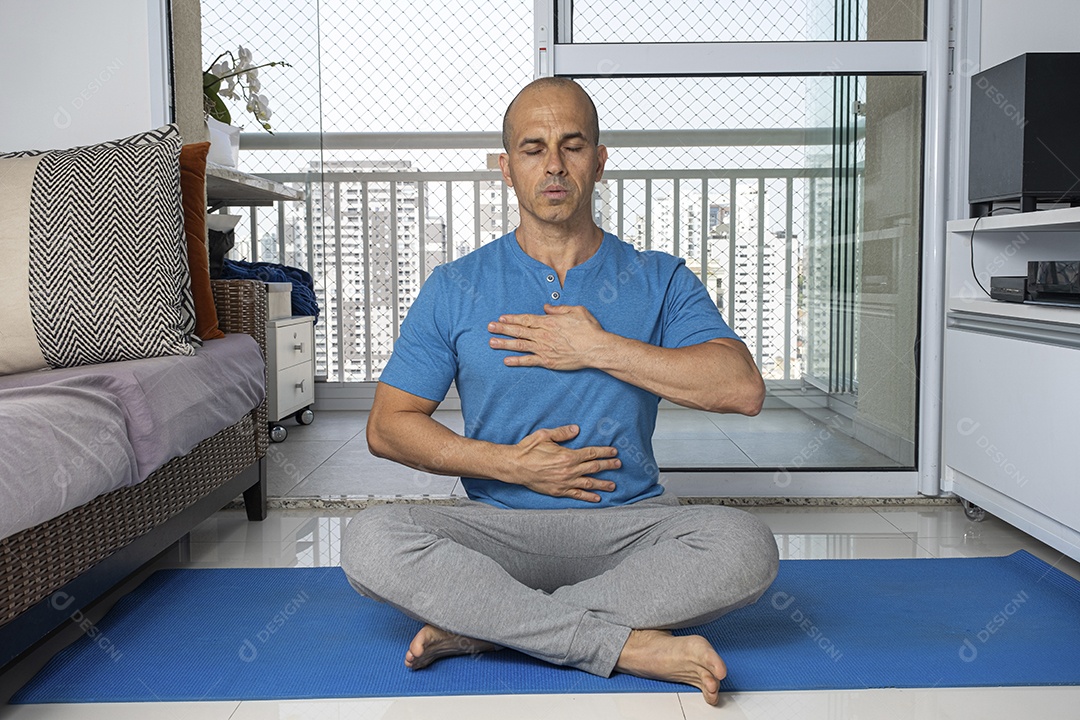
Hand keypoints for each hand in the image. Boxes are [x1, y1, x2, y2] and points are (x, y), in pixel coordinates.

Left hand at [488, 304, 606, 370]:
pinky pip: (529, 361)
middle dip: (502, 328)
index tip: (501, 318)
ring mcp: (544, 349)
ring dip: (504, 344)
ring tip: (491, 343)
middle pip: (518, 331)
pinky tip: (506, 361)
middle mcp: (543, 335)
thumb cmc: (589, 330)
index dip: (512, 318)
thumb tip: (547, 307)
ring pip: (520, 345)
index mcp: (549, 322)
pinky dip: (517, 361)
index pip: (526, 319)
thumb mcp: (576, 310)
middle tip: (490, 327)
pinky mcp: (548, 361)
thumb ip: (559, 308)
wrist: (596, 349)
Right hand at [505, 424, 618, 501]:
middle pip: (594, 468)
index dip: (604, 452)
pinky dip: (588, 497)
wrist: (515, 466)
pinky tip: (597, 498)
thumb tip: (576, 429)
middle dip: (608, 466)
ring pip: (589, 483)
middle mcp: (569, 470)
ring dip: (603, 484)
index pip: (591, 453)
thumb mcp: (544, 435)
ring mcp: (564, 482)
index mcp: (567, 455)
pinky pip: (577, 495)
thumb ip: (562, 432)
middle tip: (618, 465)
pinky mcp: (558, 491)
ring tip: (613, 485)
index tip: (614, 452)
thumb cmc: (528, 449)